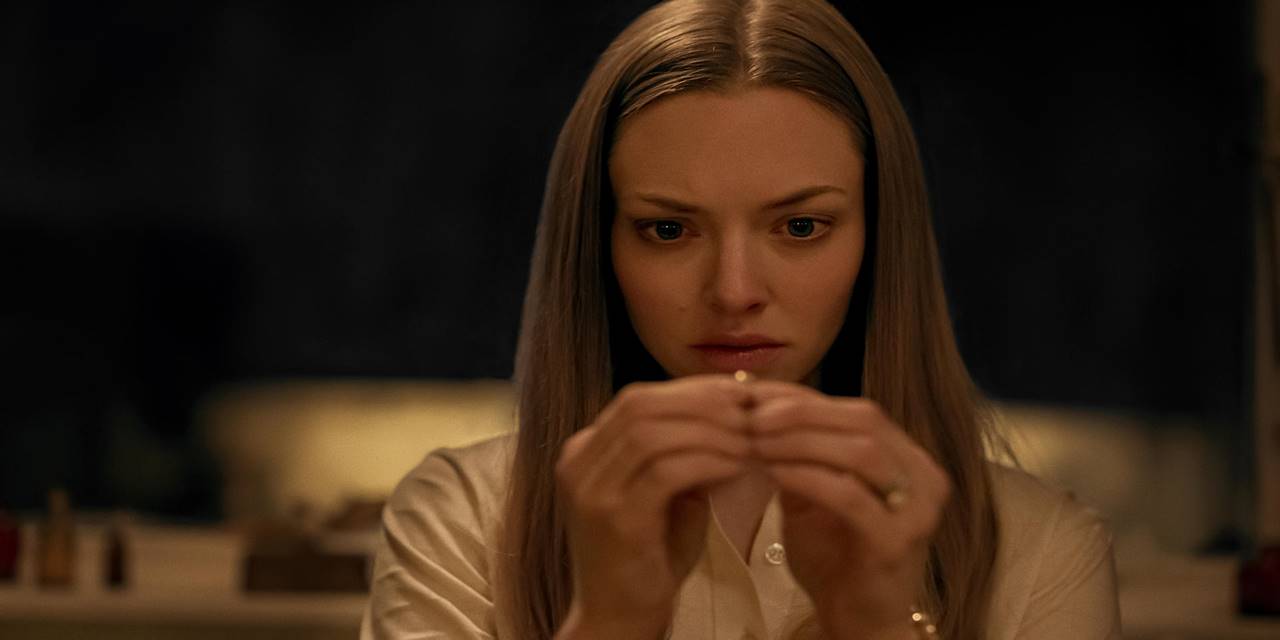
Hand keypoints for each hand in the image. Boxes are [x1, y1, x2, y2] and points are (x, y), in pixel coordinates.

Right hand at [554, 375, 752, 638]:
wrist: (618, 618)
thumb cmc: (648, 557)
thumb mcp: (664, 492)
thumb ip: (682, 452)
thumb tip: (731, 410)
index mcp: (585, 450)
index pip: (639, 398)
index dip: (692, 390)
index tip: (739, 392)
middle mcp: (577, 461)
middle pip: (642, 404)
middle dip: (702, 401)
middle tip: (750, 406)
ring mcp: (590, 488)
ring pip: (654, 433)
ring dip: (711, 430)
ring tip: (752, 436)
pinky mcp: (612, 516)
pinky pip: (666, 471)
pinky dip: (708, 461)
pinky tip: (738, 466)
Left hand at [747, 381, 951, 639]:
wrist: (859, 622)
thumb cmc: (837, 558)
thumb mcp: (814, 496)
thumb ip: (801, 455)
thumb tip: (759, 405)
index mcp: (909, 459)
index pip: (859, 410)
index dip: (805, 397)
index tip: (753, 393)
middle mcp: (924, 477)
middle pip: (863, 421)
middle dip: (801, 412)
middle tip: (751, 414)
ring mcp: (917, 510)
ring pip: (860, 451)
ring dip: (801, 440)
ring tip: (755, 438)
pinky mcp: (897, 541)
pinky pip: (849, 496)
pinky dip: (807, 476)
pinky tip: (772, 470)